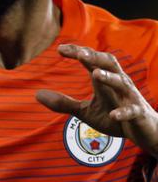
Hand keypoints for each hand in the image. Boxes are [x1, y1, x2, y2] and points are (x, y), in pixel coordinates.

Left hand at [37, 44, 157, 154]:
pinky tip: (114, 114)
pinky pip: (132, 111)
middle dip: (96, 57)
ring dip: (110, 78)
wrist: (144, 133)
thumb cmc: (114, 117)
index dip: (78, 53)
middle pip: (110, 65)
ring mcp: (130, 98)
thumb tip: (36, 94)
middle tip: (80, 53)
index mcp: (105, 82)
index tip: (60, 48)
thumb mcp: (85, 111)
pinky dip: (123, 112)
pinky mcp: (138, 114)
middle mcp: (119, 85)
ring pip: (123, 83)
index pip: (92, 62)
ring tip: (95, 74)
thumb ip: (63, 103)